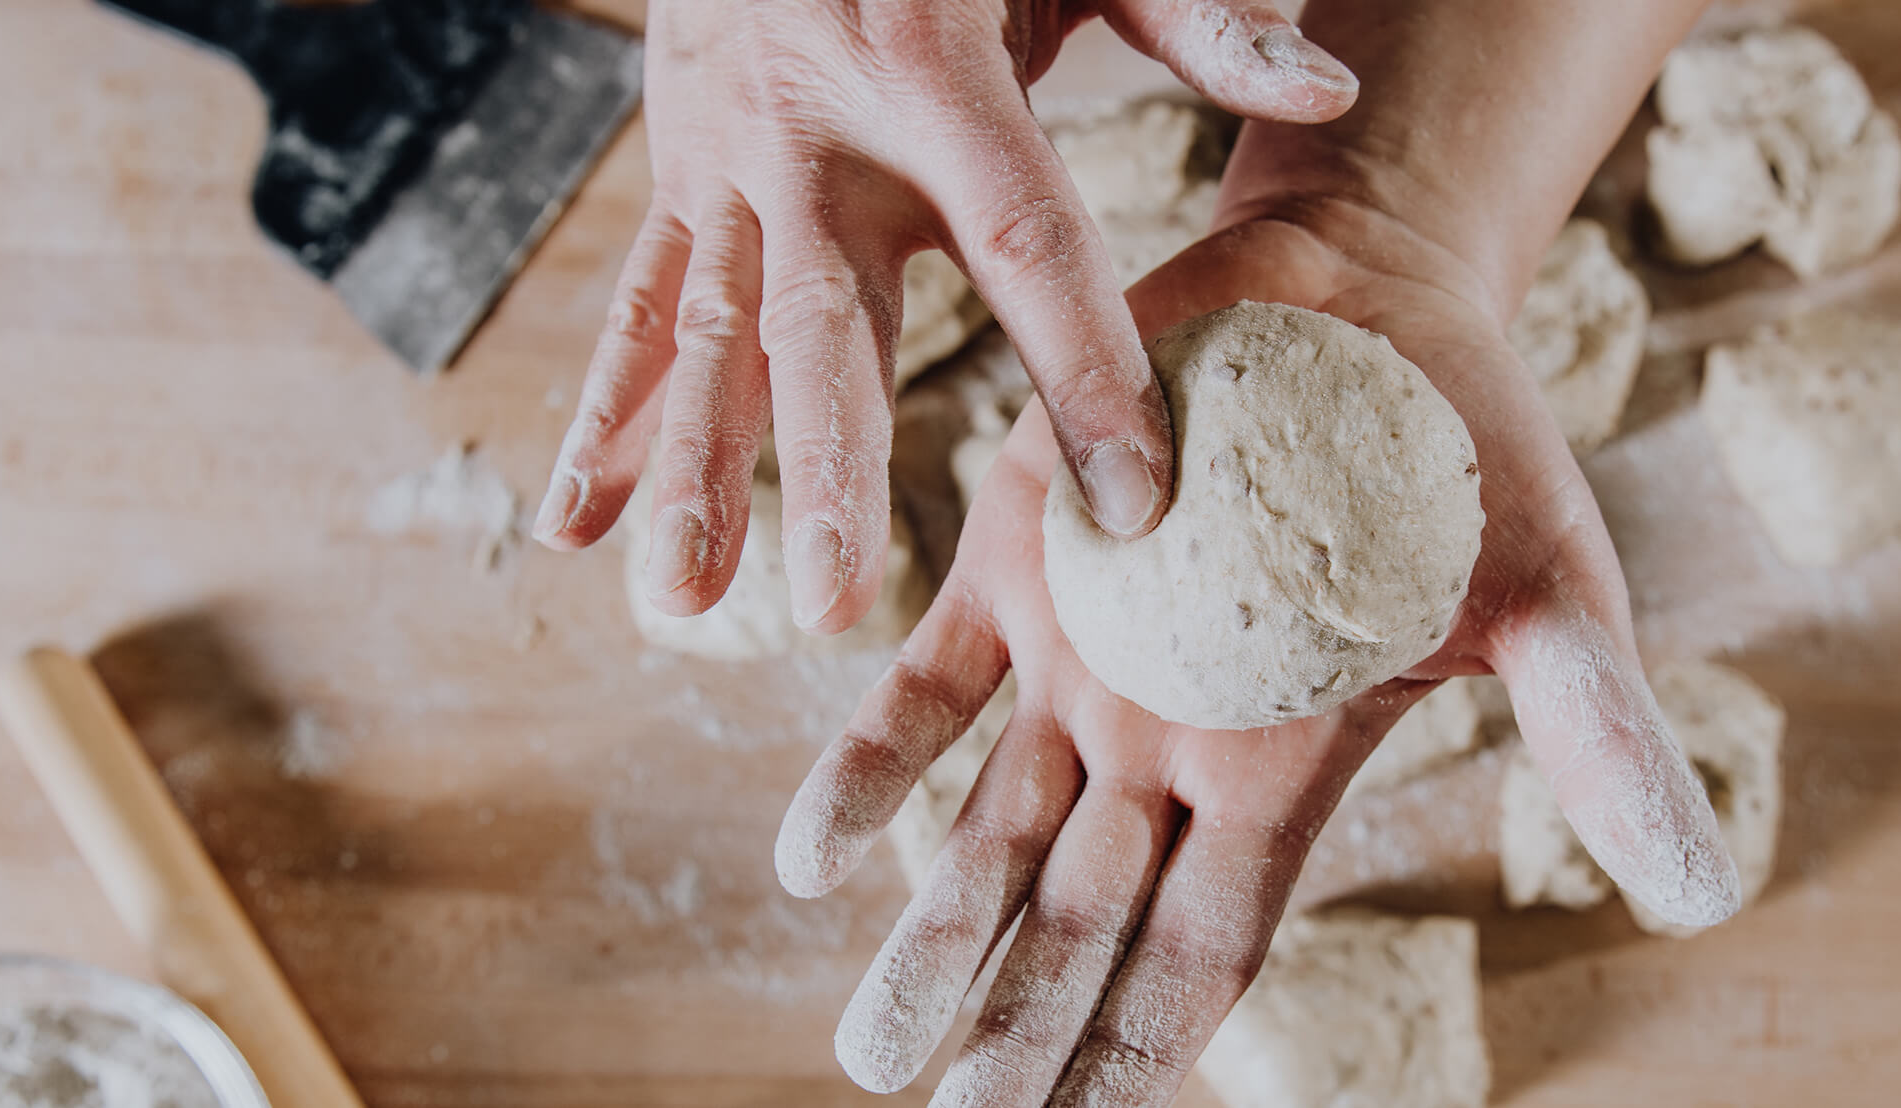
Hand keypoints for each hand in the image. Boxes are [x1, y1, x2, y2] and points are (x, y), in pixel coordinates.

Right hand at [531, 0, 1359, 632]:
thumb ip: (1197, 15)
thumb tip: (1323, 91)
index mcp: (934, 68)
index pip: (1026, 242)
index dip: (1082, 373)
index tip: (1132, 503)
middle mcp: (812, 127)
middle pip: (824, 318)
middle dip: (825, 464)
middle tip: (832, 600)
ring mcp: (725, 156)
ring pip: (703, 334)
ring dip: (689, 470)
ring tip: (679, 601)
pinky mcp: (677, 171)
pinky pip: (636, 304)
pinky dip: (604, 417)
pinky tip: (577, 526)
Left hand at [773, 204, 1738, 1105]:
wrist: (1368, 292)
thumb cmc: (1477, 452)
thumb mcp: (1553, 598)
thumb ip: (1597, 738)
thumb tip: (1709, 893)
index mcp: (1280, 774)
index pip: (1203, 950)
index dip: (1143, 1049)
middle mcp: (1166, 747)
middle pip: (1081, 922)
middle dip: (1019, 1024)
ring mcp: (1085, 664)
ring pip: (992, 833)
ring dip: (931, 938)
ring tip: (871, 1054)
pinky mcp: (1019, 567)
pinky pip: (927, 686)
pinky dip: (870, 762)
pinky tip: (808, 853)